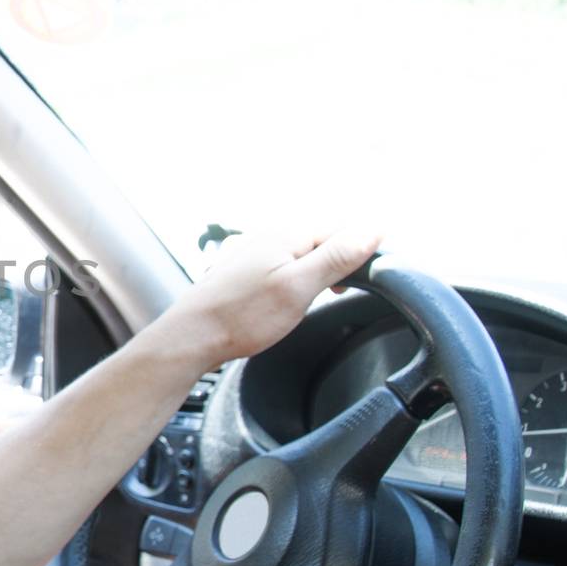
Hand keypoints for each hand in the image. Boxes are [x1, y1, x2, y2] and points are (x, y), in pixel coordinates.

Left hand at [163, 228, 382, 367]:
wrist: (192, 336)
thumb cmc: (242, 316)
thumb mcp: (299, 287)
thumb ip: (337, 257)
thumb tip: (374, 229)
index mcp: (286, 233)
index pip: (342, 229)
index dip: (360, 253)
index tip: (361, 282)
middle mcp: (267, 235)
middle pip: (321, 239)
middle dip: (337, 263)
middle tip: (337, 295)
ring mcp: (252, 252)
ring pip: (300, 254)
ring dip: (315, 273)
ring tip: (311, 300)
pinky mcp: (242, 271)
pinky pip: (280, 266)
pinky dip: (293, 280)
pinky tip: (286, 300)